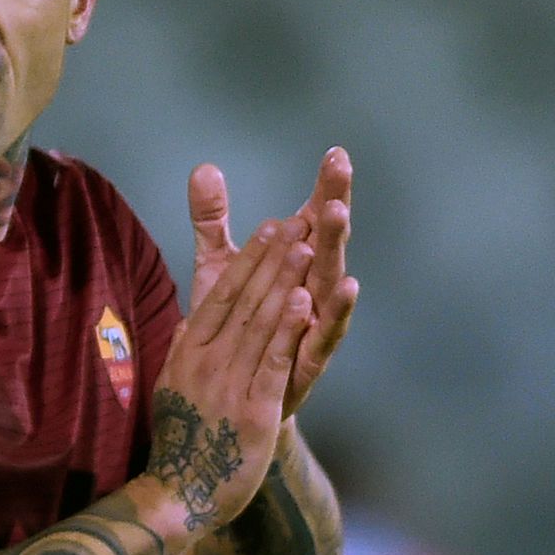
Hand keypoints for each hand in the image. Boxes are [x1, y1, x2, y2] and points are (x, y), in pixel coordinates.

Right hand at [144, 215, 311, 533]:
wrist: (180, 493)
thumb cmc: (183, 439)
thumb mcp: (176, 384)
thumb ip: (185, 349)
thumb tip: (192, 321)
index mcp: (190, 351)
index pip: (222, 295)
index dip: (249, 258)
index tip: (270, 226)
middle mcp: (206, 360)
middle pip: (243, 299)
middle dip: (271, 257)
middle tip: (296, 219)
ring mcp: (228, 383)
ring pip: (260, 322)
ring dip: (283, 280)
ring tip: (305, 244)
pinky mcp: (253, 408)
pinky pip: (272, 360)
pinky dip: (287, 328)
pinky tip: (304, 301)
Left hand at [188, 149, 356, 420]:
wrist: (230, 401)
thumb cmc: (234, 331)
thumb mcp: (218, 271)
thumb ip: (212, 223)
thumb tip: (205, 169)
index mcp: (295, 266)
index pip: (313, 219)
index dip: (324, 187)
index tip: (335, 153)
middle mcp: (312, 290)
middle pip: (328, 242)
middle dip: (335, 206)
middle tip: (340, 172)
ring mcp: (315, 324)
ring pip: (331, 281)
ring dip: (337, 248)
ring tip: (337, 214)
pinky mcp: (311, 359)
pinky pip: (329, 332)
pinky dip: (339, 309)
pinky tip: (349, 286)